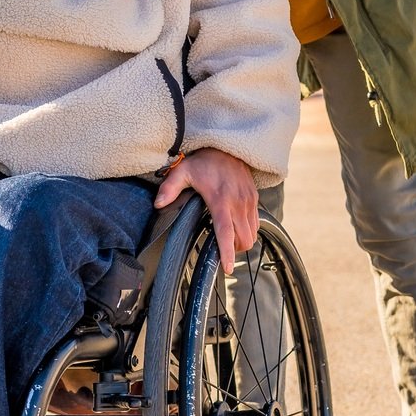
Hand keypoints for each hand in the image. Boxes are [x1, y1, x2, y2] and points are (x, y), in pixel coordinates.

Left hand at [155, 147, 258, 274]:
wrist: (227, 146)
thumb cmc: (203, 161)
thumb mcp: (182, 171)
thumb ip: (169, 188)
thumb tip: (158, 204)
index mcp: (221, 200)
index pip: (226, 232)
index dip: (227, 253)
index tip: (226, 268)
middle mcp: (238, 203)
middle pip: (244, 239)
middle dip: (234, 250)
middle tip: (221, 250)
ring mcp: (249, 201)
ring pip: (253, 234)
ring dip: (242, 241)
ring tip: (229, 240)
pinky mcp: (254, 198)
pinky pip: (257, 223)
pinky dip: (249, 230)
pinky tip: (237, 227)